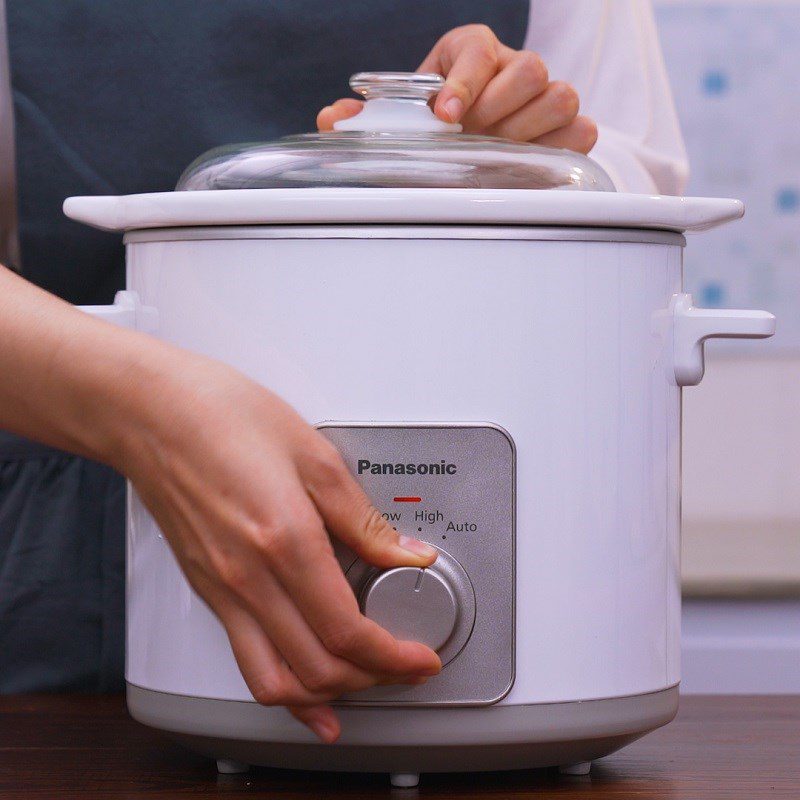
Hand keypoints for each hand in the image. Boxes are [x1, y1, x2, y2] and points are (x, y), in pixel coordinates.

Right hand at [0, 267, 439, 743]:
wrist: (152, 414)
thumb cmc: (224, 416)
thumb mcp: (313, 455)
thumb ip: (363, 518)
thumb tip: (407, 553)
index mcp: (285, 538)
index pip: (347, 631)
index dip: (394, 658)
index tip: (420, 658)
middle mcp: (249, 577)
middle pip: (318, 668)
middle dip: (373, 679)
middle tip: (405, 665)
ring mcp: (222, 590)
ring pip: (276, 682)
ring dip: (326, 695)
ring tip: (361, 683)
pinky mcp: (206, 590)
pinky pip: (245, 661)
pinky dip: (281, 688)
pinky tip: (303, 690)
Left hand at [318, 24, 596, 152]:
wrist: (470, 147)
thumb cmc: (435, 128)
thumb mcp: (402, 120)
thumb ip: (367, 119)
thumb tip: (333, 120)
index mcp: (470, 53)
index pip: (476, 49)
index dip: (464, 81)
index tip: (445, 116)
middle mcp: (512, 68)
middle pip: (530, 68)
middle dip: (499, 108)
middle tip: (474, 137)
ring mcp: (545, 98)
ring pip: (561, 95)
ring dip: (528, 130)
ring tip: (497, 153)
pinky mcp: (568, 129)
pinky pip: (583, 131)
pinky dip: (561, 150)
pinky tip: (528, 165)